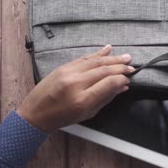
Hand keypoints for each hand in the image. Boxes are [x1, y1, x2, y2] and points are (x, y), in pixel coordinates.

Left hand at [17, 45, 133, 131]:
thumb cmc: (62, 118)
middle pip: (103, 70)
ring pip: (95, 61)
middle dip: (120, 67)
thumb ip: (105, 99)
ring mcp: (68, 73)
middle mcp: (75, 83)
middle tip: (132, 66)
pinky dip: (97, 54)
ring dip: (112, 58)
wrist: (36, 113)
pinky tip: (108, 49)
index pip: (108, 83)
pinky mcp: (63, 67)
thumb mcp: (87, 114)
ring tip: (125, 57)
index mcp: (82, 100)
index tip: (129, 79)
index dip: (121, 79)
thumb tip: (121, 87)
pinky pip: (84, 58)